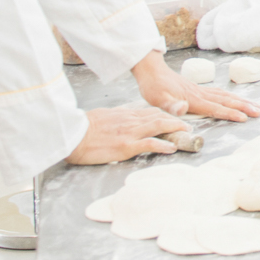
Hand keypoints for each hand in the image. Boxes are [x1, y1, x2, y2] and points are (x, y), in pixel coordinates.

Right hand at [66, 104, 190, 164]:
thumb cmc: (83, 128)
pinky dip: (163, 145)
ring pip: (159, 126)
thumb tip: (124, 118)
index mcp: (125, 114)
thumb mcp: (104, 116)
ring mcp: (130, 133)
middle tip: (186, 126)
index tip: (174, 119)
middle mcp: (131, 121)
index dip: (165, 115)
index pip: (150, 112)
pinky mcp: (126, 146)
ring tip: (186, 133)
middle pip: (159, 116)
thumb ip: (117, 117)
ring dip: (175, 129)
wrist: (73, 135)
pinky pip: (149, 144)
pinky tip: (172, 148)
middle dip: (175, 121)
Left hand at [130, 50, 259, 122]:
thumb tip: (183, 108)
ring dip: (240, 100)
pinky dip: (230, 96)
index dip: (230, 113)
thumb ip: (172, 105)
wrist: (151, 70)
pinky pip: (219, 92)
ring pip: (225, 95)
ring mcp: (200, 90)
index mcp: (193, 99)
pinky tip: (233, 98)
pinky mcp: (197, 88)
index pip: (215, 108)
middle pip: (226, 100)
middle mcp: (200, 93)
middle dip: (243, 106)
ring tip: (254, 105)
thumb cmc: (153, 87)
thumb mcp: (158, 99)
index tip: (245, 118)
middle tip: (259, 111)